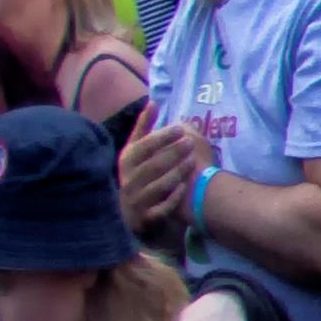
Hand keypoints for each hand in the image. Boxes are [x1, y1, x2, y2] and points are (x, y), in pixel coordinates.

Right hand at [115, 112, 207, 242]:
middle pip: (151, 165)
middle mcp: (128, 181)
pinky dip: (173, 198)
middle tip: (191, 142)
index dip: (160, 137)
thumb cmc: (141, 175)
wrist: (138, 213)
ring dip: (176, 172)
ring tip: (193, 161)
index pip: (141, 147)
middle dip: (172, 153)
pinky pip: (161, 208)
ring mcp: (136, 200)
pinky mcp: (146, 218)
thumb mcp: (138, 152)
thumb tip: (152, 103)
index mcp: (127, 162)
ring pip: (157, 186)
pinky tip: (184, 187)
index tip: (179, 128)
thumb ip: (145, 129)